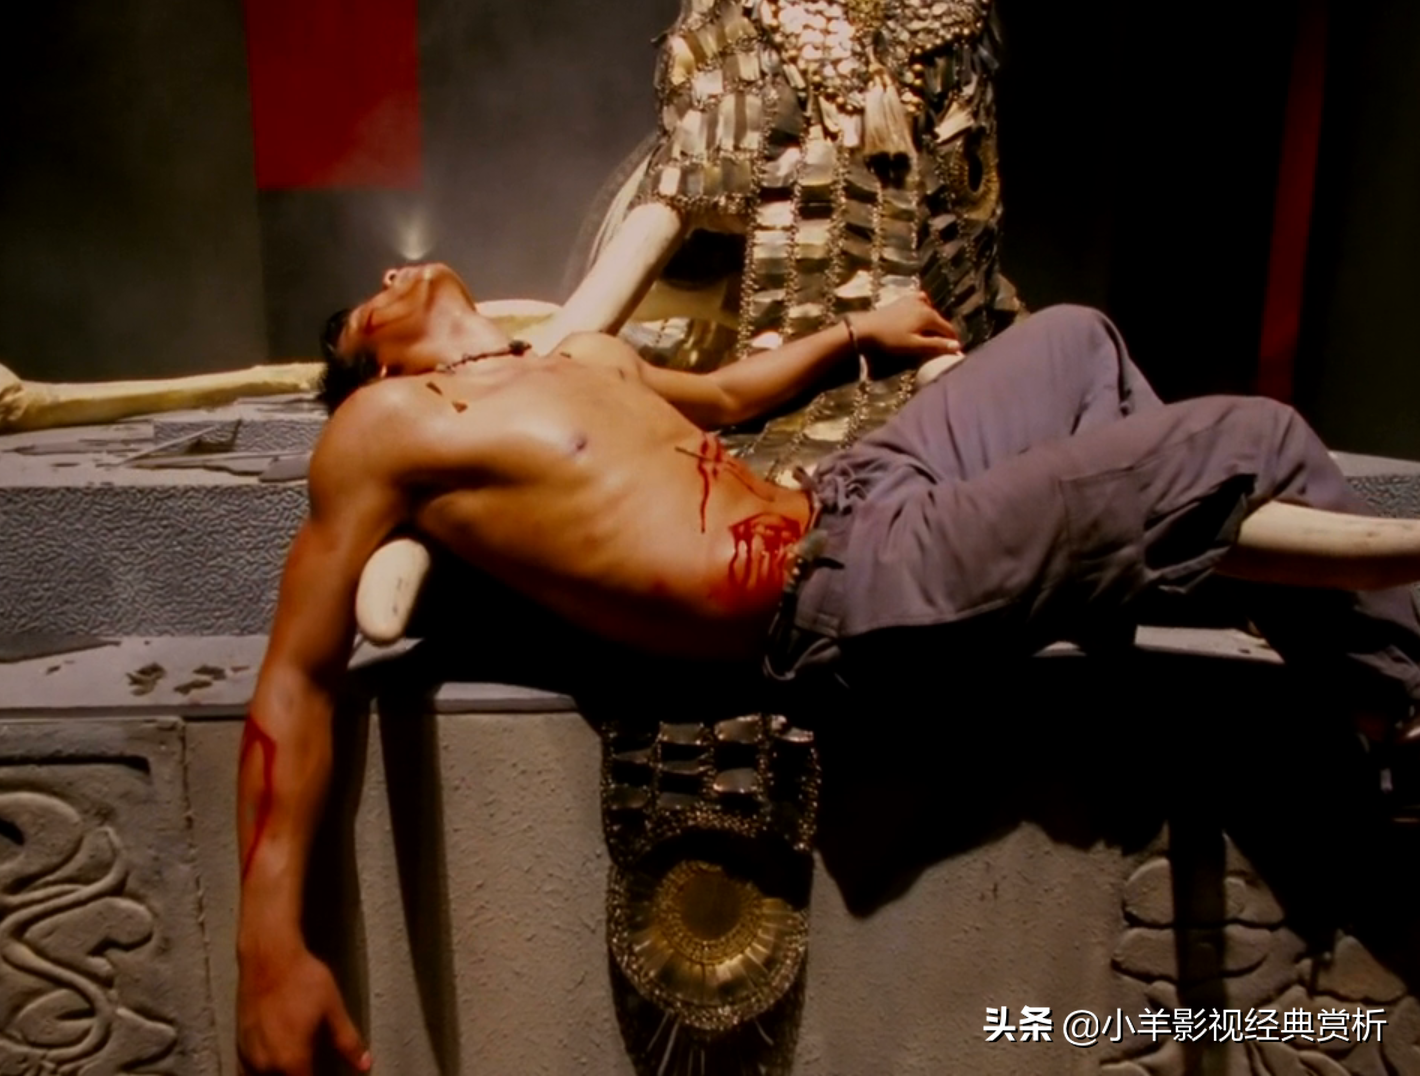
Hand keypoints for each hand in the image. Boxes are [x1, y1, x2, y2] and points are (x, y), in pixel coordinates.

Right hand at [238, 947, 370, 1075]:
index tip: (325, 1075)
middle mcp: (266, 1065)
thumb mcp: (333, 1009)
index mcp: (291, 1060)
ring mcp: (249, 1056)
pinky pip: (246, 1073)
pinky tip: (272, 1066)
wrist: (269, 957)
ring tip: (295, 1068)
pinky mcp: (239, 1044)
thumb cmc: (303, 979)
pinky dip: (259, 1075)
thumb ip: (348, 1042)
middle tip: (311, 1068)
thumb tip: (365, 1064)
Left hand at [850, 294, 961, 375]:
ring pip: (931, 312)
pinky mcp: (904, 299)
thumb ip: (936, 345)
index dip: (952, 342)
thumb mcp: (914, 346)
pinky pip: (921, 302)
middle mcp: (925, 305)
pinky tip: (919, 316)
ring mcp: (914, 300)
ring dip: (933, 323)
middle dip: (943, 333)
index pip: (949, 330)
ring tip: (929, 336)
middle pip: (940, 321)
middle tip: (941, 347)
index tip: (954, 353)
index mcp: (929, 316)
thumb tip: (957, 346)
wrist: (866, 328)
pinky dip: (924, 309)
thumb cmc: (890, 340)